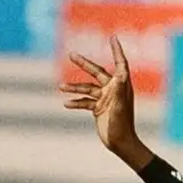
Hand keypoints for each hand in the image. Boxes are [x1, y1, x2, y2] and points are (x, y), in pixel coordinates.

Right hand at [59, 35, 149, 168]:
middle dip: (84, 64)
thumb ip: (119, 90)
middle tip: (71, 54)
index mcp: (121, 87)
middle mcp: (114, 90)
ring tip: (61, 87)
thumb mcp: (118, 107)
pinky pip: (85, 101)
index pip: (120, 64)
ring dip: (74, 87)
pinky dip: (76, 102)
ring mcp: (106, 99)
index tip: (113, 37)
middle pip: (97, 72)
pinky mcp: (99, 108)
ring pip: (87, 88)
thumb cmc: (121, 126)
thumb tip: (120, 74)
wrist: (120, 144)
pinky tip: (66, 104)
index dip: (117, 51)